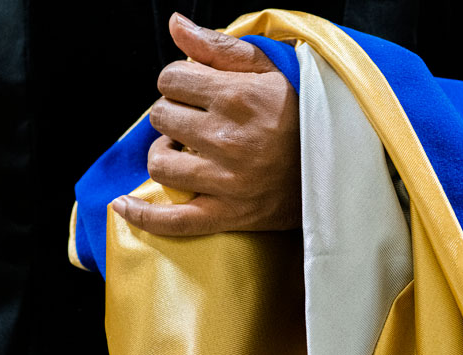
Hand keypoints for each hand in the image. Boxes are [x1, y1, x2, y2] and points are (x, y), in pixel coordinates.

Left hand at [111, 12, 300, 235]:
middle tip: (196, 121)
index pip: (171, 78)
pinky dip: (144, 216)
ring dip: (166, 151)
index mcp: (237, 96)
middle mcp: (227, 137)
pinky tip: (124, 206)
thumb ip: (220, 47)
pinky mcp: (228, 213)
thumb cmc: (303, 116)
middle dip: (172, 113)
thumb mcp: (272, 70)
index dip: (179, 82)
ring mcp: (226, 180)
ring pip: (159, 160)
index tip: (195, 92)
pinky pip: (174, 221)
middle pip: (160, 115)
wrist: (338, 169)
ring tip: (187, 151)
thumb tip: (176, 24)